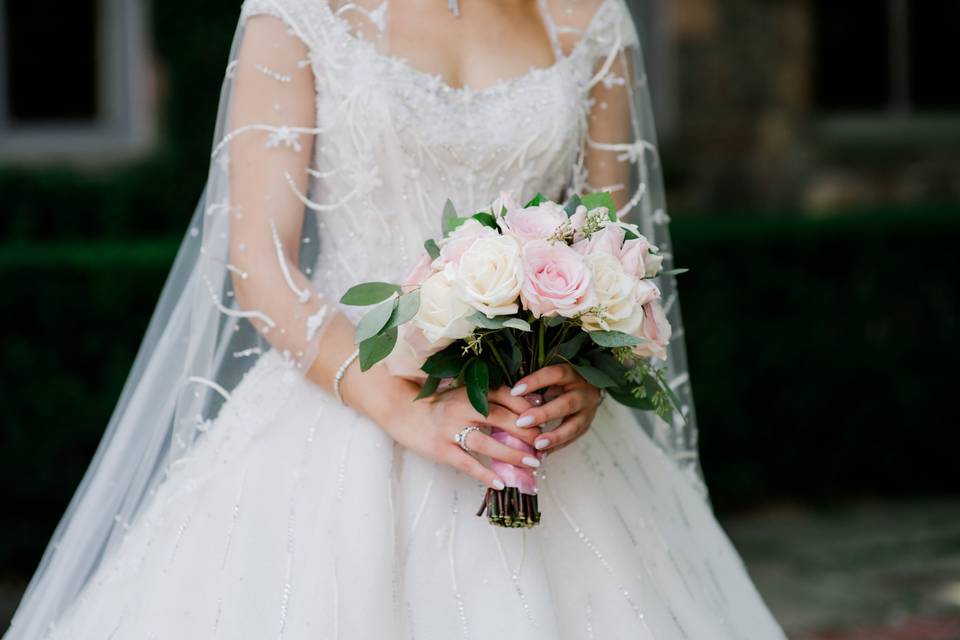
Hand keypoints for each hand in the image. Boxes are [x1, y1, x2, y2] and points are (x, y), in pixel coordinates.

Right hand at [380, 383, 543, 489]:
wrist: (403, 412)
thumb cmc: (440, 405)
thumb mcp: (464, 394)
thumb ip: (491, 398)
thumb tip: (527, 407)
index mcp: (471, 391)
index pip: (506, 396)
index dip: (528, 409)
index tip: (544, 420)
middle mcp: (463, 407)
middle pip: (502, 419)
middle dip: (527, 433)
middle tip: (544, 445)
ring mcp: (451, 429)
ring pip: (488, 442)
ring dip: (512, 454)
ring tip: (532, 464)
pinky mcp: (442, 449)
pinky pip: (467, 463)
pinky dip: (485, 473)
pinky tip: (500, 483)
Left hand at [508, 364, 602, 453]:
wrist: (584, 389)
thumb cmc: (557, 382)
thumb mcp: (548, 378)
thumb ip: (533, 386)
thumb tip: (507, 394)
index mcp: (572, 374)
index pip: (555, 374)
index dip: (535, 382)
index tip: (514, 392)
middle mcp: (584, 391)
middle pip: (567, 403)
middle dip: (544, 414)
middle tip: (522, 422)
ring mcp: (588, 410)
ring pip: (575, 425)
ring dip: (555, 436)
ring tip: (537, 445)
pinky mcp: (586, 426)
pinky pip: (573, 439)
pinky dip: (557, 446)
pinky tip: (543, 453)